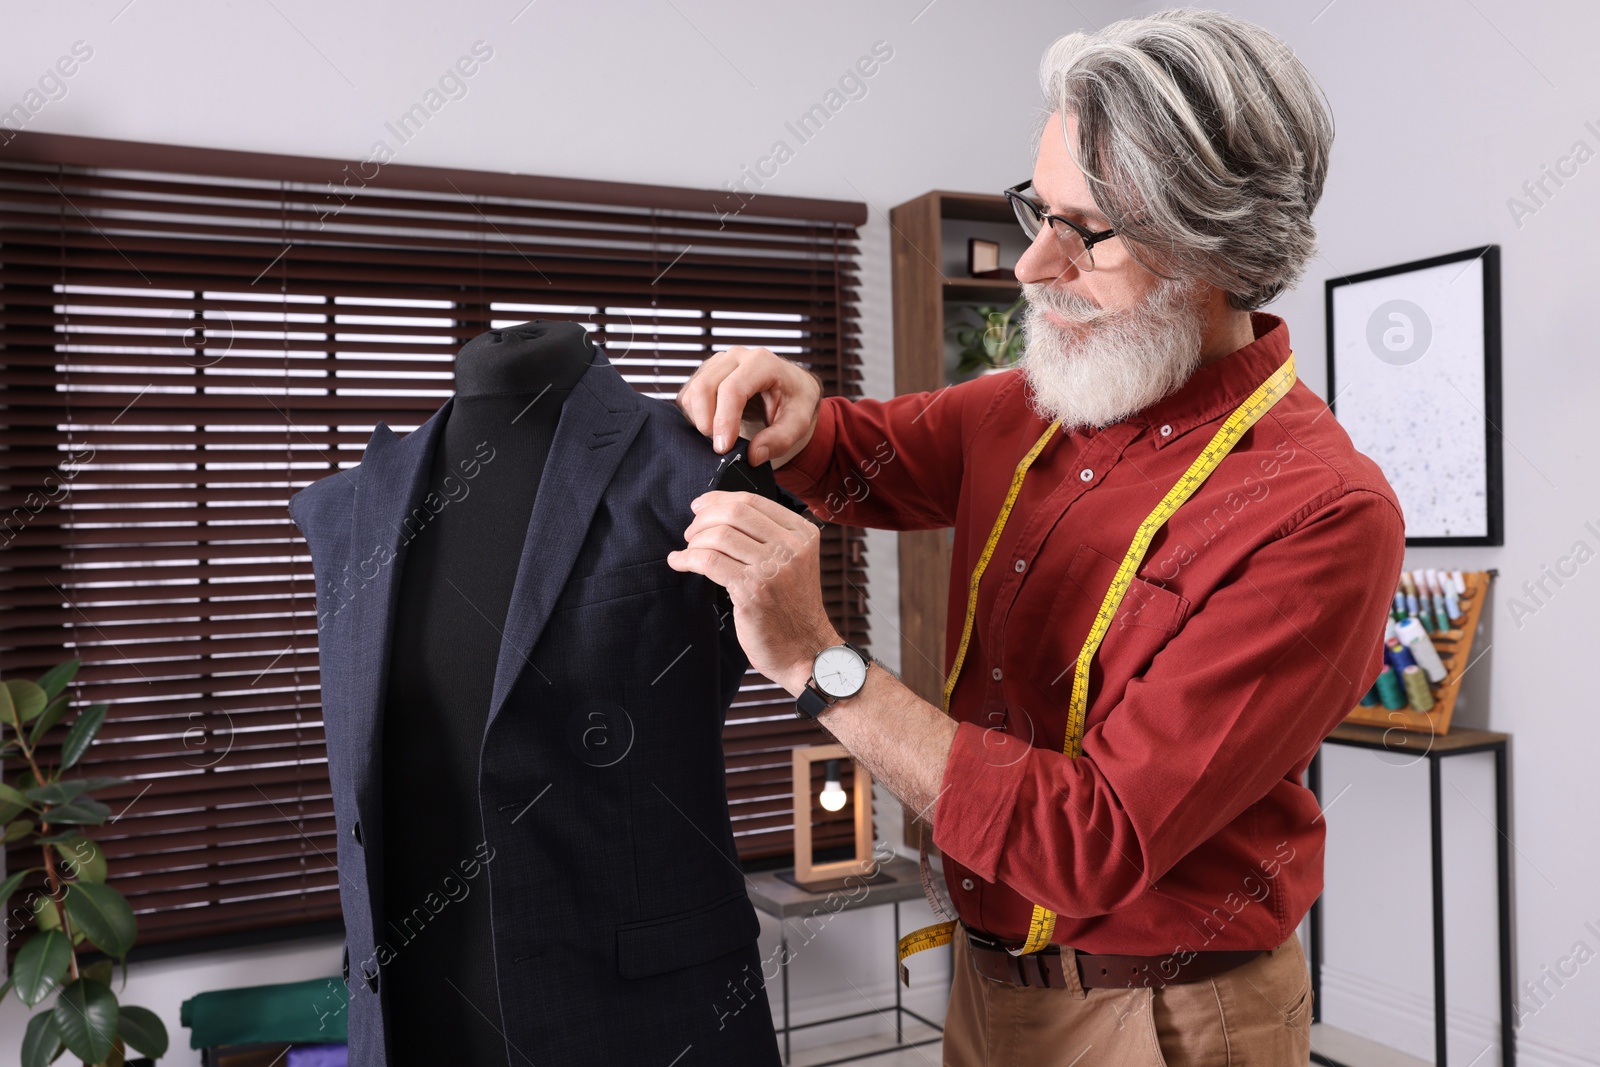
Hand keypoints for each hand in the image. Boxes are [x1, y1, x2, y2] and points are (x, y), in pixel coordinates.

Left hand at [666, 490, 838, 693]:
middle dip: (703, 519)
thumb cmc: (791, 606)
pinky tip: (678, 562)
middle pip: (734, 513)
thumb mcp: (793, 561)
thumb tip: (717, 510)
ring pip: (719, 536)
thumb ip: (768, 536)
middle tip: (690, 533)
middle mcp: (792, 546)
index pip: (752, 500)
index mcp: (803, 533)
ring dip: (694, 541)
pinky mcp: (753, 591)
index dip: (718, 499)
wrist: (805, 649)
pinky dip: (687, 559)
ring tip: (688, 551)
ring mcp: (773, 568)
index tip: (699, 507)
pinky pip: (709, 562)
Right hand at [675, 346, 822, 467]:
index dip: (724, 421)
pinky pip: (688, 394)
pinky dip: (694, 415)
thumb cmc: (796, 401)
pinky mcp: (707, 371)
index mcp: (762, 362)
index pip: (732, 390)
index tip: (723, 448)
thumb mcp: (799, 422)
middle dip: (706, 422)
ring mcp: (719, 361)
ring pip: (692, 391)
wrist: (791, 385)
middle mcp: (737, 356)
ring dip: (699, 420)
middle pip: (704, 387)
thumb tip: (753, 456)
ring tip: (720, 436)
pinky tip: (713, 426)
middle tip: (720, 447)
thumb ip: (780, 440)